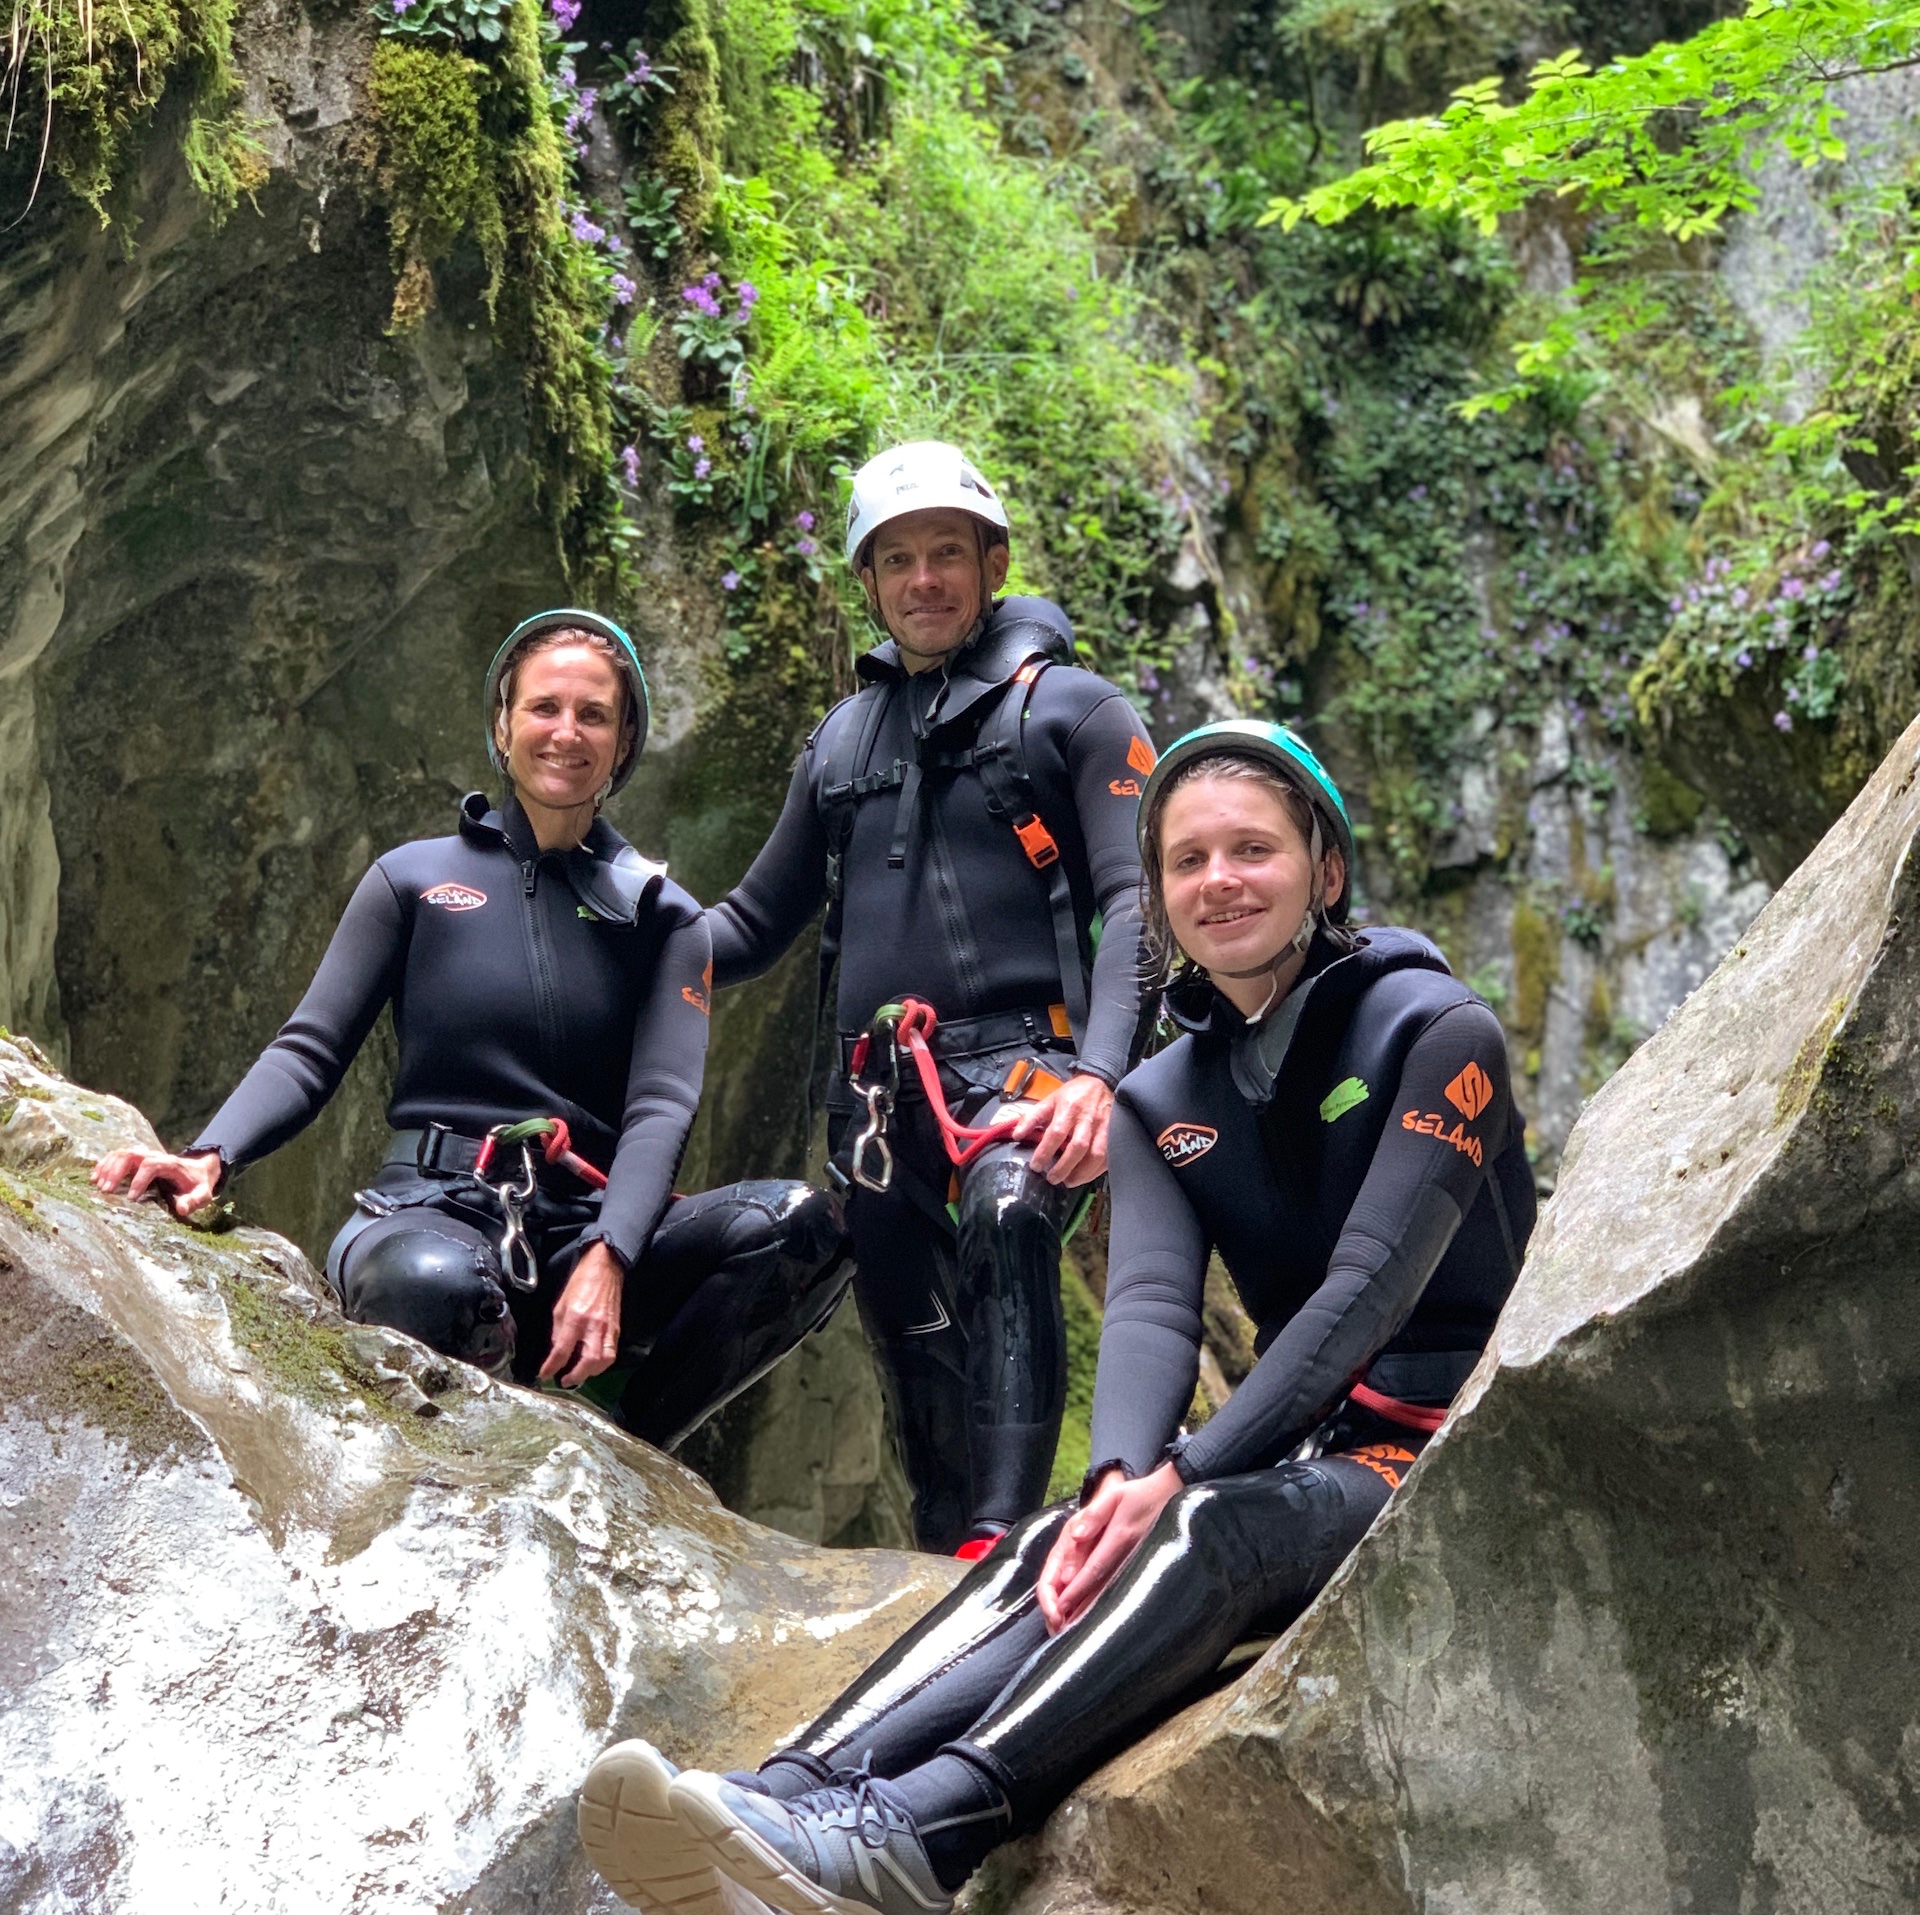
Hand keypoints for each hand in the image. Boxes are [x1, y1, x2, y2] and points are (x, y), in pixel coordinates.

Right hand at [91, 1147, 222, 1218]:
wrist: (200, 1170)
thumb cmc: (199, 1184)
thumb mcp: (203, 1194)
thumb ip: (194, 1200)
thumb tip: (180, 1208)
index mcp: (170, 1164)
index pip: (151, 1165)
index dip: (139, 1180)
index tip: (132, 1198)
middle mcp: (155, 1156)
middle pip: (131, 1155)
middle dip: (116, 1171)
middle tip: (106, 1191)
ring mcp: (145, 1156)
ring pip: (121, 1153)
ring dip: (107, 1167)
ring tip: (97, 1185)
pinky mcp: (137, 1160)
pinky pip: (117, 1156)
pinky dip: (104, 1164)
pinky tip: (94, 1177)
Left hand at [539, 1241, 624, 1387]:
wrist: (605, 1269)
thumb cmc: (580, 1283)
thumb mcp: (560, 1305)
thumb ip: (557, 1330)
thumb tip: (556, 1351)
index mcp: (575, 1318)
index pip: (562, 1349)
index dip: (551, 1366)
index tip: (544, 1375)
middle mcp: (593, 1326)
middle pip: (587, 1361)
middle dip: (575, 1376)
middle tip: (564, 1381)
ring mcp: (608, 1329)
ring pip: (603, 1361)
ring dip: (590, 1373)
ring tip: (579, 1374)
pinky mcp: (617, 1329)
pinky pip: (611, 1353)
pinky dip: (602, 1364)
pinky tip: (593, 1365)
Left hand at [1011, 1072, 1112, 1186]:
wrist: (1100, 1082)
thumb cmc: (1072, 1094)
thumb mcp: (1049, 1100)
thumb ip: (1032, 1117)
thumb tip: (1016, 1135)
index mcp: (1068, 1109)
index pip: (1056, 1133)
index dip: (1045, 1151)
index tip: (1036, 1166)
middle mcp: (1087, 1119)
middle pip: (1077, 1147)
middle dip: (1064, 1167)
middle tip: (1052, 1179)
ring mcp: (1103, 1127)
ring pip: (1095, 1154)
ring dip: (1082, 1172)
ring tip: (1069, 1182)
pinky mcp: (1114, 1134)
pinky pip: (1109, 1156)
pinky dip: (1097, 1170)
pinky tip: (1086, 1176)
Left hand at [1036, 1460, 1184, 1633]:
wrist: (1173, 1496)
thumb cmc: (1140, 1494)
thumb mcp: (1115, 1496)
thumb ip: (1094, 1515)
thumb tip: (1076, 1535)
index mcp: (1120, 1538)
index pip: (1094, 1568)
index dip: (1077, 1588)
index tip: (1061, 1605)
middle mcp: (1130, 1555)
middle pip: (1102, 1587)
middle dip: (1082, 1608)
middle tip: (1062, 1626)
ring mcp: (1138, 1563)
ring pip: (1113, 1592)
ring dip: (1094, 1611)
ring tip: (1075, 1629)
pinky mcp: (1143, 1567)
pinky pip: (1122, 1588)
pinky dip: (1108, 1603)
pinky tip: (1098, 1616)